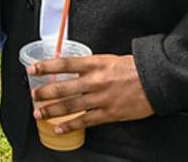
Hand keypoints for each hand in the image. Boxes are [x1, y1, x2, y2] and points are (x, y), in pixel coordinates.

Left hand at [28, 53, 153, 131]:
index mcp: (95, 63)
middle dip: (45, 92)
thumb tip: (71, 69)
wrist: (155, 80)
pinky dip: (71, 125)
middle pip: (63, 87)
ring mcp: (101, 98)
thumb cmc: (133, 68)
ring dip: (52, 110)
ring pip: (71, 106)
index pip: (64, 63)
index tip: (32, 68)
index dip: (46, 66)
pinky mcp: (109, 113)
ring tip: (39, 113)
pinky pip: (86, 121)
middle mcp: (95, 80)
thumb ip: (90, 66)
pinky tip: (60, 128)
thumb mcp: (108, 59)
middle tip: (33, 95)